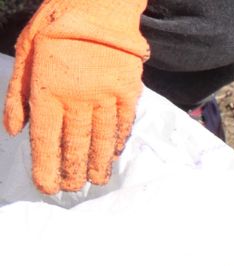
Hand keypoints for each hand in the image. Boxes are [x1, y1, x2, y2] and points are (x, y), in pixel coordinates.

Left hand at [5, 0, 150, 193]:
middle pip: (75, 145)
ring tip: (94, 181)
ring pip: (101, 140)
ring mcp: (105, 97)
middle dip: (72, 170)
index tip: (47, 186)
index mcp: (47, 90)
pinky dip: (117, 143)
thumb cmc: (55, 27)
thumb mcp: (24, 54)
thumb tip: (14, 131)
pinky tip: (113, 155)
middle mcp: (77, 99)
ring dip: (97, 164)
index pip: (45, 139)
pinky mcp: (128, 93)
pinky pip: (122, 125)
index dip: (45, 166)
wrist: (97, 6)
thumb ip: (17, 95)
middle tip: (72, 189)